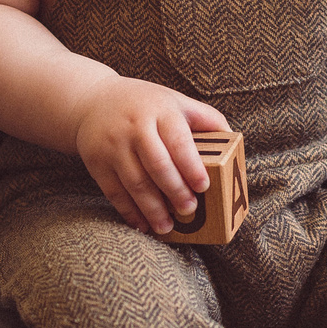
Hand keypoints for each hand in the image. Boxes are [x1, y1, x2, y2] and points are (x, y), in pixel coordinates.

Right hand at [73, 76, 230, 234]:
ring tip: (167, 227)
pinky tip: (143, 225)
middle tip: (189, 210)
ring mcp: (113, 146)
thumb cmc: (146, 105)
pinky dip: (129, 211)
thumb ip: (205, 118)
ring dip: (152, 209)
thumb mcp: (175, 101)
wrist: (93, 100)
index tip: (203, 187)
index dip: (191, 166)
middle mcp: (135, 128)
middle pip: (157, 165)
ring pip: (135, 182)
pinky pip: (114, 192)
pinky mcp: (97, 162)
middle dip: (175, 191)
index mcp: (161, 112)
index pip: (178, 141)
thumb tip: (233, 141)